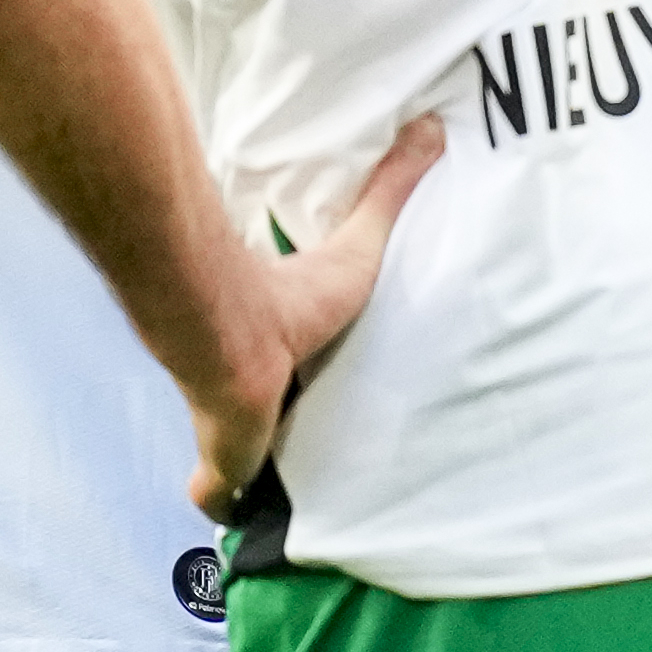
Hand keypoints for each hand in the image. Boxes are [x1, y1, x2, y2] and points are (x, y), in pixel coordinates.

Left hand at [185, 120, 442, 513]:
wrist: (228, 329)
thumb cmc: (287, 296)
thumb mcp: (358, 250)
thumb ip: (389, 191)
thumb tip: (431, 127)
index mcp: (286, 358)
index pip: (290, 380)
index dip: (295, 393)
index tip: (303, 397)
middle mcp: (255, 392)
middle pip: (261, 428)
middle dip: (271, 446)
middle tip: (303, 471)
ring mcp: (232, 435)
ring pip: (236, 470)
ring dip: (243, 482)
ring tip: (278, 514)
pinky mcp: (222, 467)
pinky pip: (221, 499)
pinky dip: (220, 505)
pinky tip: (234, 525)